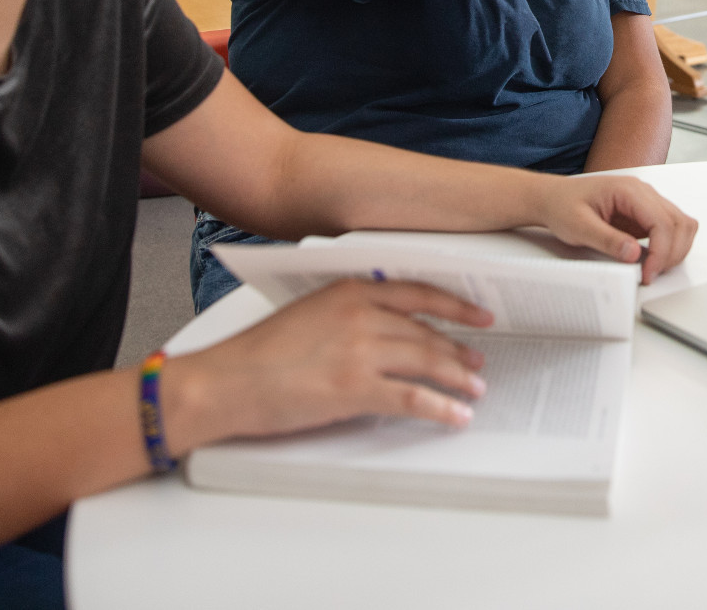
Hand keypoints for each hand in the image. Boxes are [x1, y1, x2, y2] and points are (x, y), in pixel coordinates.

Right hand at [170, 279, 493, 449]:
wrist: (226, 381)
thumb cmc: (258, 353)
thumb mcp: (309, 312)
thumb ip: (349, 314)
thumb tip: (387, 332)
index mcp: (350, 291)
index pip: (419, 293)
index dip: (457, 306)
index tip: (480, 316)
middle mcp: (361, 315)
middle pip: (427, 333)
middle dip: (458, 351)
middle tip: (476, 363)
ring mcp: (360, 351)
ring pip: (427, 362)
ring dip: (457, 379)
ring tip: (474, 390)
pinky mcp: (355, 388)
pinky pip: (413, 397)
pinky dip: (441, 408)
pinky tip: (456, 415)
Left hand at [533, 175, 698, 284]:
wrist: (553, 198)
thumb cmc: (562, 206)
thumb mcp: (578, 226)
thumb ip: (606, 240)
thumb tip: (634, 254)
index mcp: (628, 190)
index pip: (661, 221)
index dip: (661, 252)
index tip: (648, 273)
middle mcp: (643, 192)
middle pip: (678, 223)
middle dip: (671, 254)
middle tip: (650, 275)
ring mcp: (647, 202)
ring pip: (681, 224)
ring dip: (675, 250)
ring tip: (653, 269)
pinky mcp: (646, 214)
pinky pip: (671, 228)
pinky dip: (670, 246)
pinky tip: (653, 259)